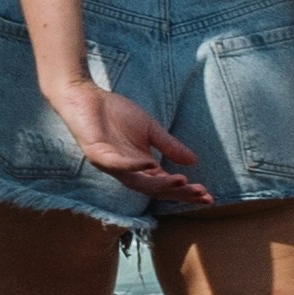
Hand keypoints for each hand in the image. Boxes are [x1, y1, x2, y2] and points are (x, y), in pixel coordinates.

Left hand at [50, 77, 215, 207]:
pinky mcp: (97, 154)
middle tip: (200, 194)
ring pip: (139, 183)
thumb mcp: (150, 129)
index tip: (208, 196)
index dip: (186, 191)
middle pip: (155, 190)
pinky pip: (117, 164)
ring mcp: (111, 165)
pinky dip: (133, 166)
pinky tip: (150, 164)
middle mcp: (126, 172)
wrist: (85, 97)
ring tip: (183, 182)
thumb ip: (169, 145)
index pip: (166, 185)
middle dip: (179, 193)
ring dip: (161, 184)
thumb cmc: (115, 113)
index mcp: (140, 167)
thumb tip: (194, 161)